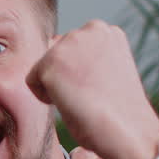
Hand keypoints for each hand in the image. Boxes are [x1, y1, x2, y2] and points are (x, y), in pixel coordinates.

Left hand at [27, 20, 158, 158]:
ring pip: (44, 66)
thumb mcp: (108, 73)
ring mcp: (71, 42)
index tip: (96, 89)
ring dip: (56, 87)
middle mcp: (90, 29)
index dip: (78, 74)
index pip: (72, 48)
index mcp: (108, 32)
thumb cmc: (119, 113)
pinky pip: (32, 81)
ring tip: (82, 99)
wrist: (126, 130)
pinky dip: (45, 98)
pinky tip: (71, 103)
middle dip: (65, 77)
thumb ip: (87, 60)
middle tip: (89, 97)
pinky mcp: (51, 61)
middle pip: (55, 53)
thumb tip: (62, 64)